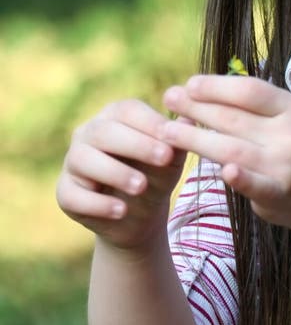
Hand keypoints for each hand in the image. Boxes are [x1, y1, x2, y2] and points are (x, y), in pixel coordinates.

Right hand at [56, 100, 185, 252]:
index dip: (150, 123)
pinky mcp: (65, 193)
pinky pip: (72, 195)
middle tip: (164, 159)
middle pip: (104, 131)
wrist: (142, 214)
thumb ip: (179, 137)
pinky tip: (120, 210)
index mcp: (115, 116)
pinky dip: (97, 203)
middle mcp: (88, 133)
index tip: (173, 137)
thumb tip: (191, 117)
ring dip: (114, 171)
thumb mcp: (173, 156)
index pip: (127, 110)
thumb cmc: (158, 173)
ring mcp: (73, 162)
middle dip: (136, 144)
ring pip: (82, 159)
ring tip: (141, 185)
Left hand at [161, 75, 290, 232]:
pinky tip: (223, 172)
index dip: (217, 86)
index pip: (250, 91)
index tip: (189, 84)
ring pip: (233, 150)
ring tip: (166, 131)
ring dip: (196, 140)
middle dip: (197, 108)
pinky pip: (257, 185)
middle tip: (168, 98)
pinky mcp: (280, 194)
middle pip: (235, 119)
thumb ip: (248, 105)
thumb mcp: (281, 116)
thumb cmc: (290, 144)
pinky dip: (242, 179)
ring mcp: (287, 165)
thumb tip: (196, 88)